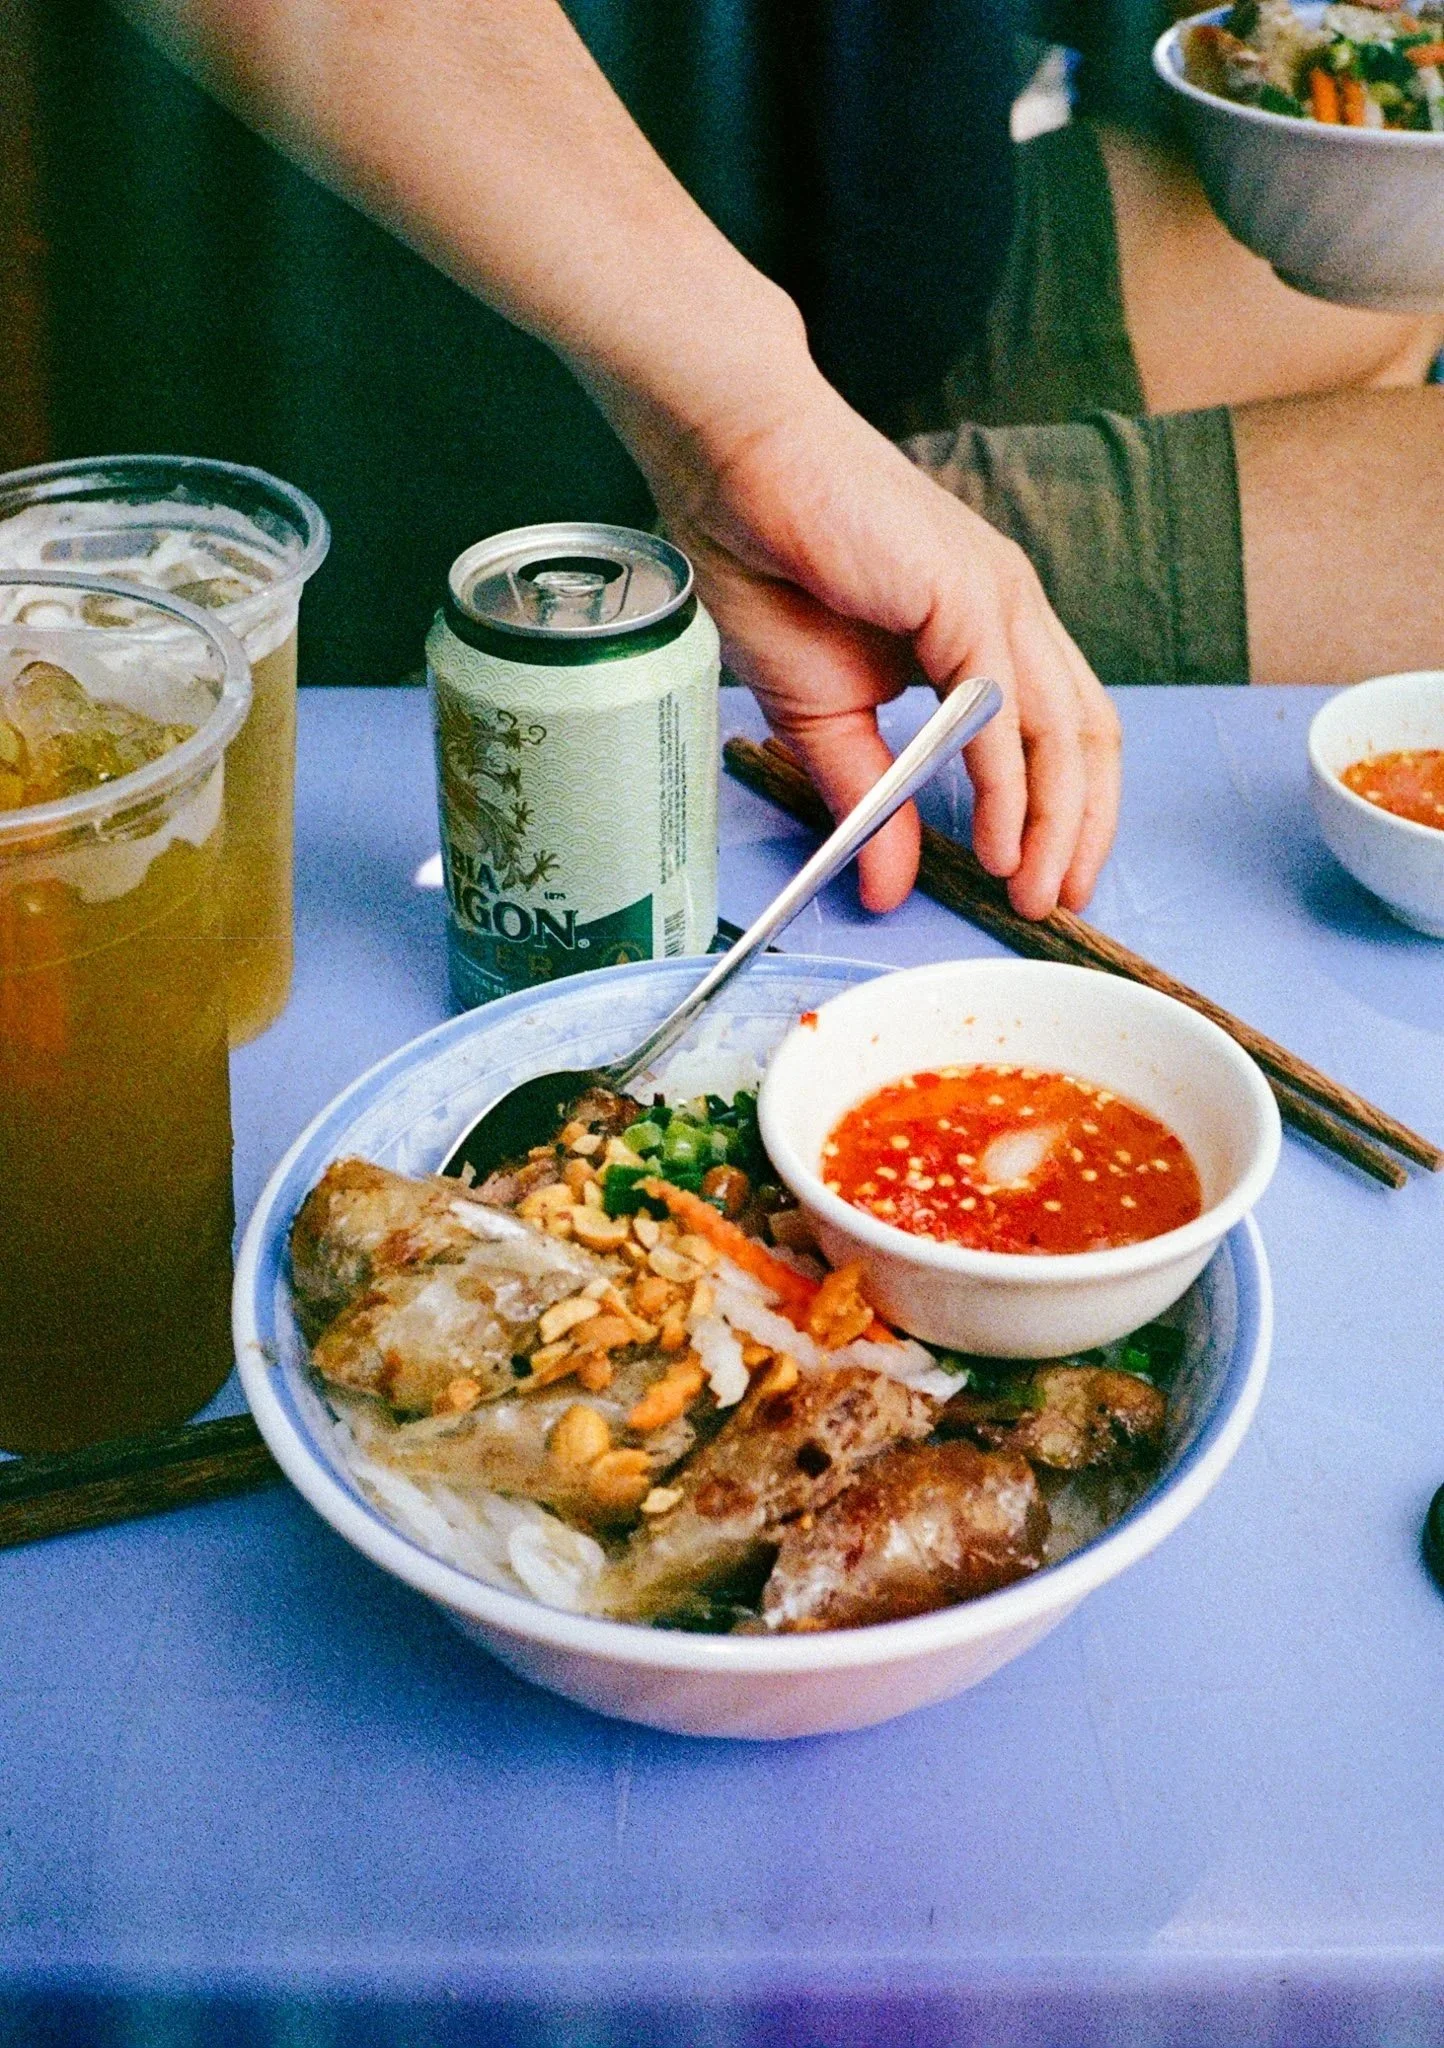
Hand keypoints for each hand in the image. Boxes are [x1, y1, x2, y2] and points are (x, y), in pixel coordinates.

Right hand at [634, 369, 1121, 919]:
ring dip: (1054, 823)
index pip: (1059, 731)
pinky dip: (1006, 785)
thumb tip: (885, 887)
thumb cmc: (771, 566)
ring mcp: (999, 599)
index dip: (1065, 811)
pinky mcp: (969, 596)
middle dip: (1079, 829)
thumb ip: (868, 799)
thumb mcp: (823, 716)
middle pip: (1086, 737)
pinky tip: (995, 840)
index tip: (1045, 879)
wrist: (732, 470)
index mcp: (985, 630)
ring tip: (1032, 889)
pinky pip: (1003, 711)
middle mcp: (1010, 613)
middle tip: (1057, 901)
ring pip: (1062, 730)